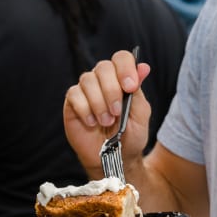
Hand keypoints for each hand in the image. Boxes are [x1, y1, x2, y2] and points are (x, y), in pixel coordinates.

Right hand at [63, 50, 152, 177]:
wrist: (114, 158)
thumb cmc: (130, 136)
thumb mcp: (140, 115)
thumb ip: (138, 92)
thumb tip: (143, 67)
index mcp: (122, 78)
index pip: (121, 58)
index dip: (125, 68)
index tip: (130, 87)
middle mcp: (103, 80)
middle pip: (103, 67)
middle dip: (112, 90)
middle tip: (117, 112)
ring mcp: (86, 90)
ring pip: (88, 80)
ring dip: (99, 103)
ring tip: (106, 122)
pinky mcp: (72, 101)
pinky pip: (75, 95)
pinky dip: (85, 110)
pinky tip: (92, 123)